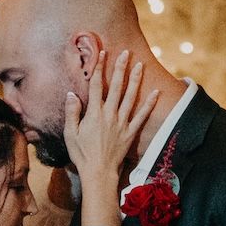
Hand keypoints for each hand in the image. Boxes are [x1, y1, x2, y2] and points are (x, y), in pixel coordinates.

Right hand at [63, 49, 148, 221]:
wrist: (98, 173)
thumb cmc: (82, 154)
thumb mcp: (70, 134)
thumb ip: (72, 112)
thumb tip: (71, 94)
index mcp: (94, 113)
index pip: (96, 85)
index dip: (99, 68)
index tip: (102, 54)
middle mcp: (110, 114)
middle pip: (116, 86)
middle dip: (120, 68)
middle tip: (126, 53)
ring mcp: (122, 123)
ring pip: (130, 97)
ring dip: (135, 80)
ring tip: (140, 64)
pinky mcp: (131, 132)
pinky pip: (142, 116)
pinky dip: (150, 104)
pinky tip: (156, 92)